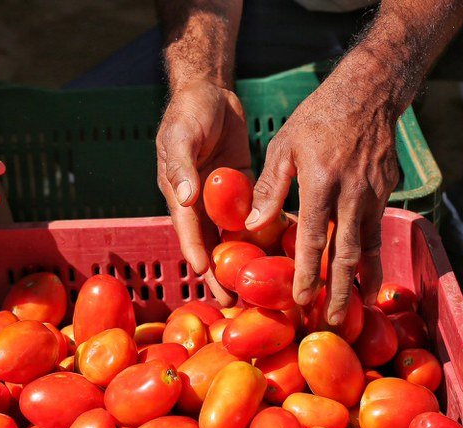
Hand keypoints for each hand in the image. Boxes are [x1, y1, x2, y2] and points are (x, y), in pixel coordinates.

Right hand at [156, 80, 251, 304]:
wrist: (210, 91)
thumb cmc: (188, 112)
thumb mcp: (179, 136)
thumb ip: (180, 167)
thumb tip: (186, 199)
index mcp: (180, 194)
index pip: (188, 230)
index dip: (198, 254)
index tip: (208, 276)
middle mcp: (200, 203)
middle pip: (211, 244)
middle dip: (221, 272)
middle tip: (233, 300)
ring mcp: (222, 198)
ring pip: (233, 236)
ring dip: (246, 260)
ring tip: (261, 289)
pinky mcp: (242, 189)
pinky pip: (254, 215)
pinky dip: (265, 232)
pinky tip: (283, 250)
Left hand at [245, 74, 399, 323]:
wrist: (368, 92)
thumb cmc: (317, 118)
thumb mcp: (284, 147)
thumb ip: (270, 189)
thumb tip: (252, 227)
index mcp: (322, 183)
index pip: (312, 239)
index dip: (308, 274)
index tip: (302, 301)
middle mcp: (353, 194)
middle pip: (347, 253)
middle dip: (341, 292)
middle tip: (336, 322)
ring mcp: (375, 194)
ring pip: (367, 247)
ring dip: (361, 280)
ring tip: (358, 309)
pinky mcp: (387, 191)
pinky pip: (376, 230)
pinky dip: (371, 256)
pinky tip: (367, 273)